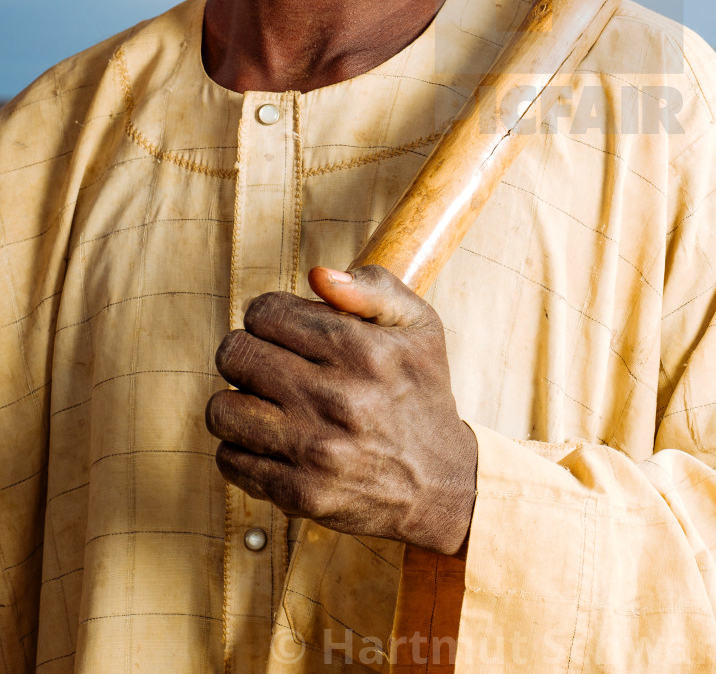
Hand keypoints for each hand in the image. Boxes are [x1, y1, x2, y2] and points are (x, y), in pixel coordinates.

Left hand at [205, 265, 477, 554]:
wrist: (440, 482)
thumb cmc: (422, 393)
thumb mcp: (419, 326)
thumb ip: (373, 288)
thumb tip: (317, 275)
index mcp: (361, 350)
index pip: (266, 313)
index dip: (265, 314)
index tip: (279, 328)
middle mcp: (335, 398)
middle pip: (236, 355)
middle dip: (244, 350)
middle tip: (264, 361)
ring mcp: (314, 450)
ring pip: (222, 410)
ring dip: (236, 400)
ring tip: (262, 400)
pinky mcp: (298, 493)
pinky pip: (230, 460)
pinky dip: (240, 446)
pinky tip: (269, 438)